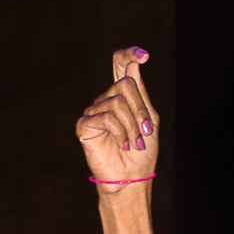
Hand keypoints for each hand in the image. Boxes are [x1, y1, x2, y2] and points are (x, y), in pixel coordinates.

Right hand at [76, 48, 159, 189]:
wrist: (131, 178)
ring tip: (134, 143)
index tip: (145, 55)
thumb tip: (132, 65)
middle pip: (125, 84)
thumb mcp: (148, 120)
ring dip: (132, 125)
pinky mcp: (84, 124)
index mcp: (122, 96)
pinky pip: (106, 117)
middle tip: (144, 132)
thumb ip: (140, 94)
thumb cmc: (141, 153)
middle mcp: (106, 99)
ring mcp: (94, 111)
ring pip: (117, 101)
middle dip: (140, 109)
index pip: (119, 65)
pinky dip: (120, 132)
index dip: (129, 54)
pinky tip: (123, 145)